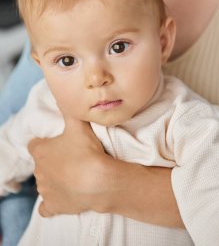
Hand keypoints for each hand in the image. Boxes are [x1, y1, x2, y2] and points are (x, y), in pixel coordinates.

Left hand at [29, 117, 183, 226]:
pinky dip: (52, 203)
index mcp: (41, 151)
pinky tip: (63, 197)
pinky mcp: (54, 206)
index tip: (59, 143)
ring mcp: (45, 190)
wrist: (98, 181)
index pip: (35, 144)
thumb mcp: (78, 125)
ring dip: (55, 180)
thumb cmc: (86, 151)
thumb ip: (69, 110)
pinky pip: (47, 207)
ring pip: (45, 183)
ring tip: (74, 175)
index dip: (45, 143)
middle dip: (52, 161)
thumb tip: (64, 96)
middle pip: (41, 164)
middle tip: (72, 158)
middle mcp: (39, 171)